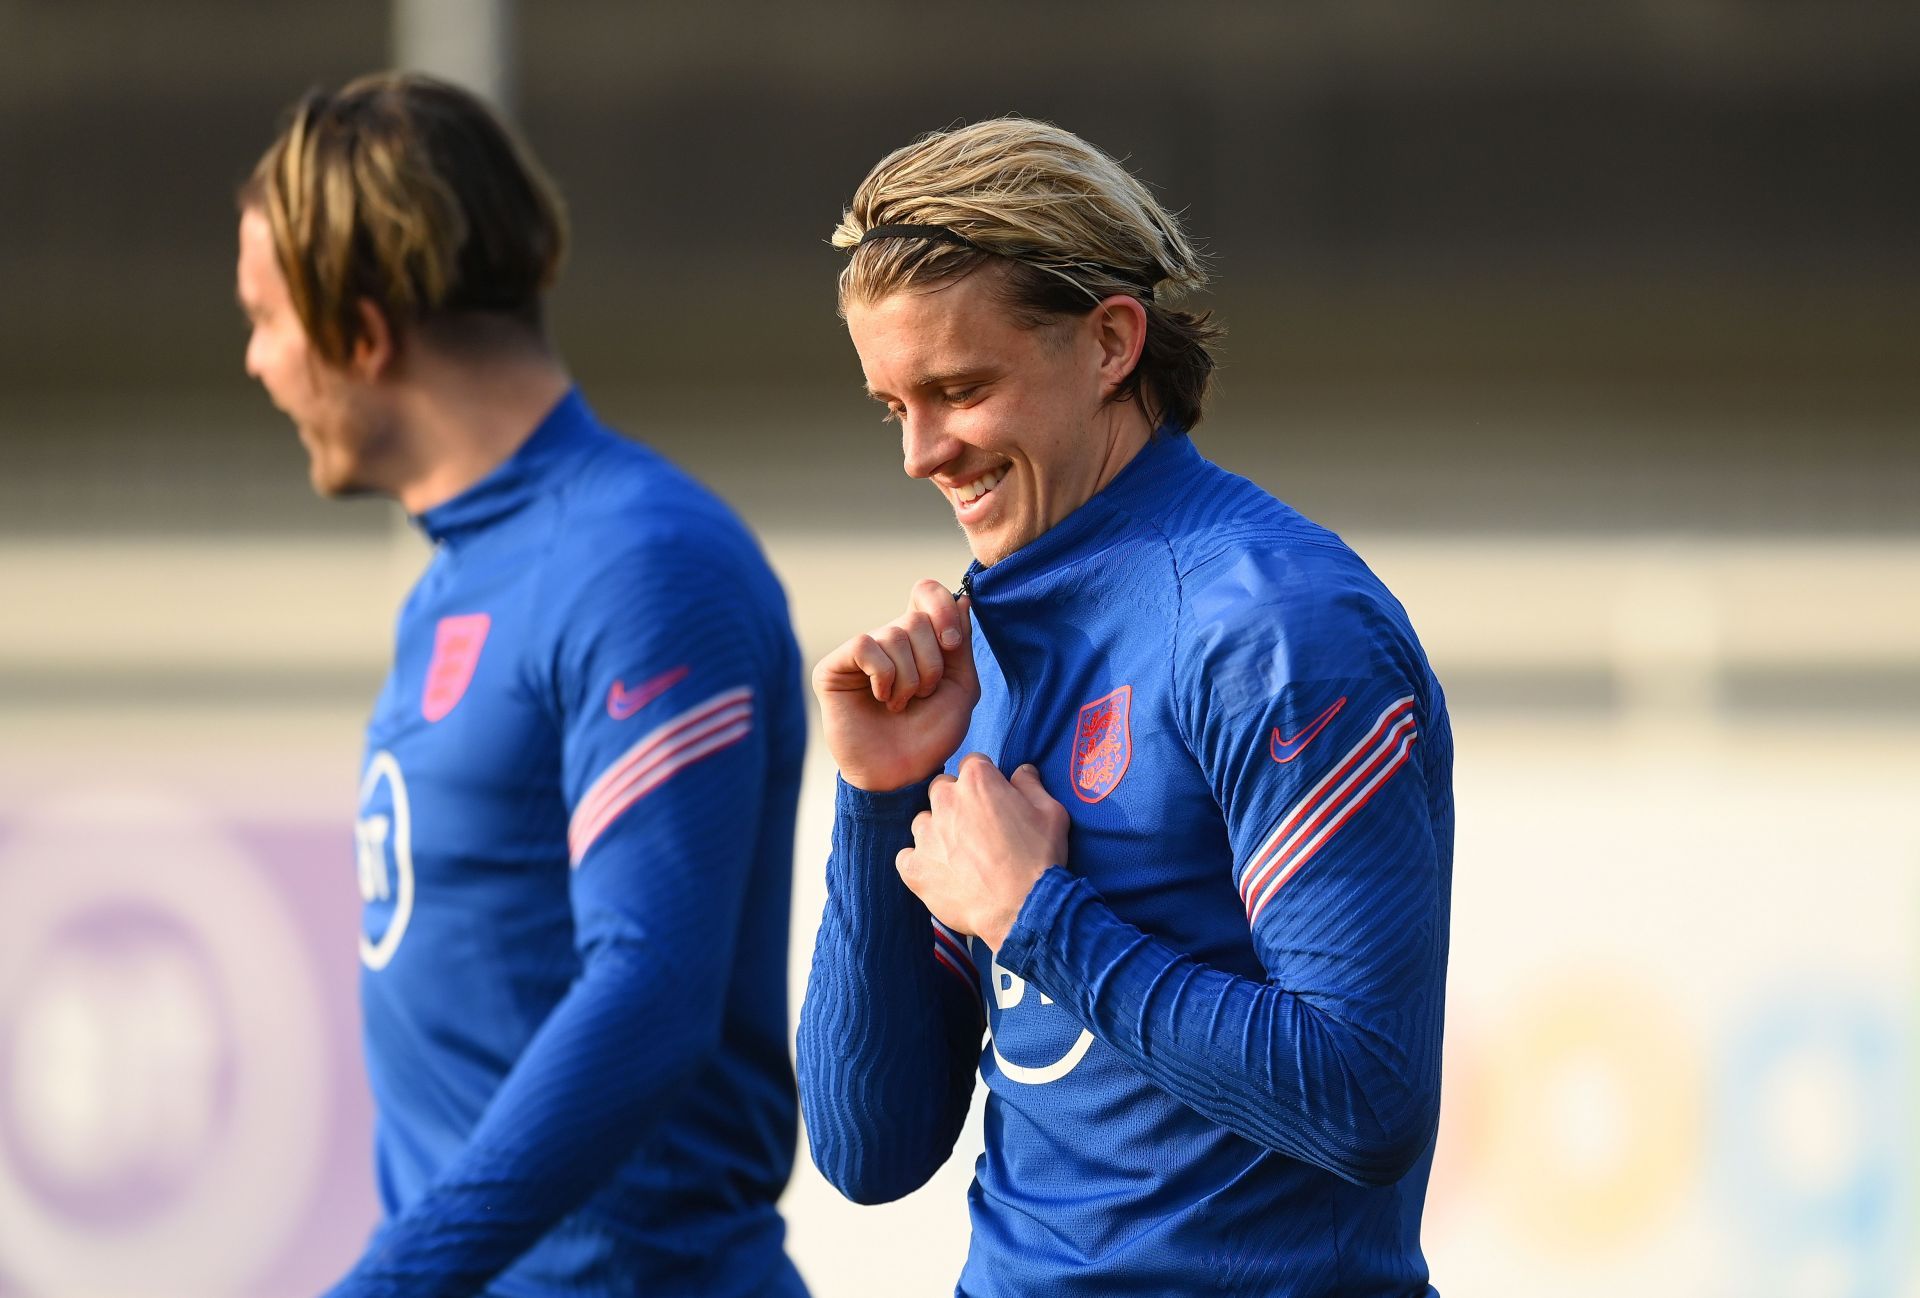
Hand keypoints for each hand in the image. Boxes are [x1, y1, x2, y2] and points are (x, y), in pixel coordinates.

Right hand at [813, 579, 979, 791]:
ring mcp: (860, 653)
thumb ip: (961, 645)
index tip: (952, 644)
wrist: (900, 773)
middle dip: (931, 665)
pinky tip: (880, 698)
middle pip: (916, 619)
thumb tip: (962, 599)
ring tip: (899, 705)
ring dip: (908, 679)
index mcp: (919, 640)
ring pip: (893, 635)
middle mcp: (888, 640)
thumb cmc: (930, 735)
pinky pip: (864, 646)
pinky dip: (883, 676)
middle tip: (922, 695)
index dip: (942, 609)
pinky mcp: (834, 667)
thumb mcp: (961, 688)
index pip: (926, 592)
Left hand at [896, 757, 1069, 950]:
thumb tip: (1022, 771)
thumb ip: (1030, 784)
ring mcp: (926, 834)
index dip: (985, 782)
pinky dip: (921, 864)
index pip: (972, 765)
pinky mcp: (915, 867)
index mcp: (977, 780)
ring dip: (938, 833)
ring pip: (924, 823)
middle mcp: (945, 800)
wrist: (1024, 908)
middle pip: (943, 790)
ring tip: (960, 857)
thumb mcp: (1051, 812)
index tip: (994, 800)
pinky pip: (907, 857)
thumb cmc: (1039, 858)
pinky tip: (942, 875)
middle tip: (977, 830)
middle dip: (957, 803)